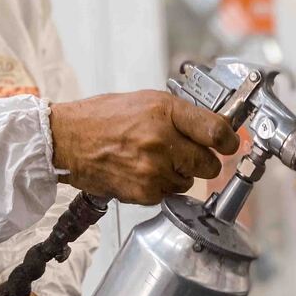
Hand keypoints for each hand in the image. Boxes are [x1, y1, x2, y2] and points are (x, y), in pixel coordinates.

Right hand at [50, 90, 239, 204]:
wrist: (65, 140)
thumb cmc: (104, 118)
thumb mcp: (147, 101)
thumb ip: (183, 115)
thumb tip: (216, 129)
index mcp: (165, 112)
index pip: (216, 131)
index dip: (229, 141)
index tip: (230, 145)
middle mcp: (162, 141)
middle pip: (210, 165)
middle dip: (202, 162)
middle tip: (184, 154)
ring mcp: (153, 169)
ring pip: (189, 182)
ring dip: (178, 174)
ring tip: (151, 159)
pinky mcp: (145, 192)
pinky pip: (169, 194)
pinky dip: (159, 186)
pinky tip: (140, 172)